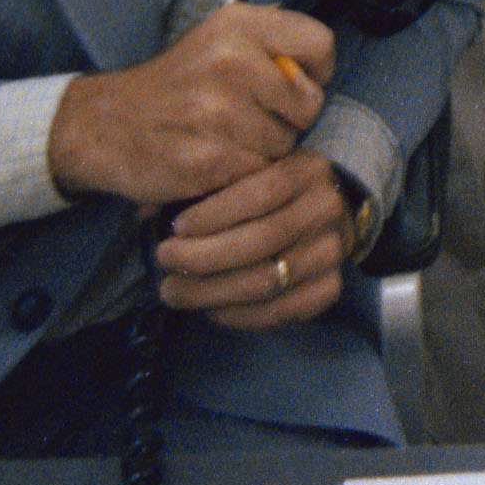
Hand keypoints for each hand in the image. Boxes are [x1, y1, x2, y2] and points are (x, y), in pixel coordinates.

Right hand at [47, 3, 332, 205]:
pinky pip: (261, 173)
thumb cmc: (176, 85)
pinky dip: (245, 175)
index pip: (320, 44)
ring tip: (227, 138)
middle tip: (250, 117)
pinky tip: (217, 162)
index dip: (315, 72)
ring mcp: (219, 112)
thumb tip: (319, 62)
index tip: (292, 85)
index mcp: (238, 25)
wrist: (105, 125)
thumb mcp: (217, 38)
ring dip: (266, 150)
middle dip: (289, 118)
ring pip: (286, 143)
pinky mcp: (211, 160)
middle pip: (309, 103)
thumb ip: (271, 41)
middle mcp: (231, 61)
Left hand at [159, 150, 354, 331]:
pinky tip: (208, 309)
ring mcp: (332, 253)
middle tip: (164, 262)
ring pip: (266, 281)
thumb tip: (148, 214)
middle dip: (203, 257)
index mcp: (306, 171)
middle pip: (260, 242)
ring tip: (173, 292)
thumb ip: (210, 185)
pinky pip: (279, 312)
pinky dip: (237, 316)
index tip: (175, 228)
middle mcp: (326, 210)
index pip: (260, 193)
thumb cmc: (276, 189)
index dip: (214, 214)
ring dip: (211, 292)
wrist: (336, 211)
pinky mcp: (330, 289)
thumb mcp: (254, 168)